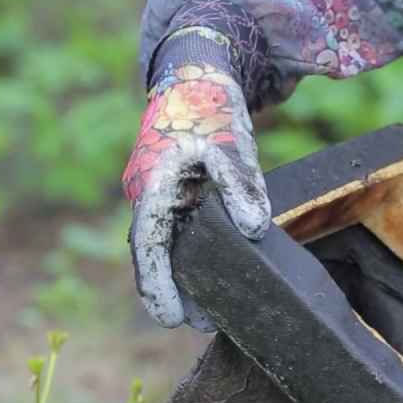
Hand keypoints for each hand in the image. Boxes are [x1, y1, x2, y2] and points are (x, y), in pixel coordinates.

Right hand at [121, 62, 268, 328]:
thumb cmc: (210, 108)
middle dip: (174, 293)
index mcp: (153, 187)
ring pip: (166, 248)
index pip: (148, 246)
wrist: (197, 76)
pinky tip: (215, 279)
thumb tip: (254, 230)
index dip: (156, 285)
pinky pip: (178, 234)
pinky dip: (191, 259)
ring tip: (212, 316)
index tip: (170, 319)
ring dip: (183, 280)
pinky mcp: (174, 195)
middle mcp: (149, 197)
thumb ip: (242, 185)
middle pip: (155, 256)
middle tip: (205, 325)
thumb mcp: (231, 144)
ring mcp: (160, 197)